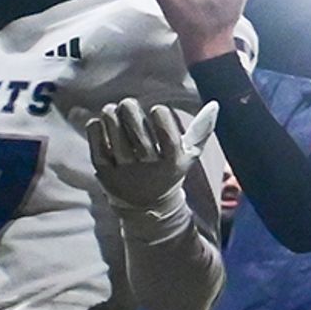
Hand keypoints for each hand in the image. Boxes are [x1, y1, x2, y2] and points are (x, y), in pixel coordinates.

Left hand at [86, 99, 204, 212]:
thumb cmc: (170, 170)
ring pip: (117, 142)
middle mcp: (150, 169)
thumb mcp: (189, 154)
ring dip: (112, 120)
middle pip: (140, 139)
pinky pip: (98, 151)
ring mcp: (126, 173)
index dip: (162, 119)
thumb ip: (201, 130)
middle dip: (131, 115)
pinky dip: (96, 134)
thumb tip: (214, 104)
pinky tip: (98, 122)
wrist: (148, 206)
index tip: (157, 109)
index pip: (168, 139)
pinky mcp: (106, 174)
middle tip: (127, 103)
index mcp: (173, 162)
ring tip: (111, 109)